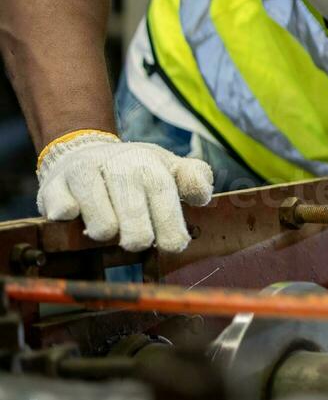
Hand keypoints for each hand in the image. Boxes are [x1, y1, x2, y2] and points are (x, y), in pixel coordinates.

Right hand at [36, 131, 213, 251]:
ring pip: (98, 216)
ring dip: (105, 230)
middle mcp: (117, 164)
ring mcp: (83, 173)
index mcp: (149, 163)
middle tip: (139, 243)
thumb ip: (194, 179)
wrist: (83, 154)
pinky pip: (61, 209)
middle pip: (132, 209)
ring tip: (108, 230)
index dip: (170, 223)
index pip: (163, 191)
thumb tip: (202, 196)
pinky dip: (68, 217)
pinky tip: (74, 216)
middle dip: (138, 234)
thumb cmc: (134, 172)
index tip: (175, 245)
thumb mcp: (169, 169)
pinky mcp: (53, 186)